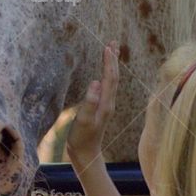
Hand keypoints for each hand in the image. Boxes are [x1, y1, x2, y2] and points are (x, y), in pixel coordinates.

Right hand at [67, 40, 118, 168]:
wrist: (86, 154)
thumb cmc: (82, 138)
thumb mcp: (83, 121)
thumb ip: (89, 102)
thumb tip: (95, 82)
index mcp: (105, 104)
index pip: (109, 78)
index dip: (108, 62)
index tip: (107, 46)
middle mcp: (109, 103)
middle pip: (114, 77)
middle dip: (113, 59)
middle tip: (112, 42)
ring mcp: (106, 105)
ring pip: (111, 81)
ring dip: (111, 65)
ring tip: (111, 51)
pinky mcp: (101, 108)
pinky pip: (107, 86)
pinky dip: (107, 74)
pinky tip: (103, 72)